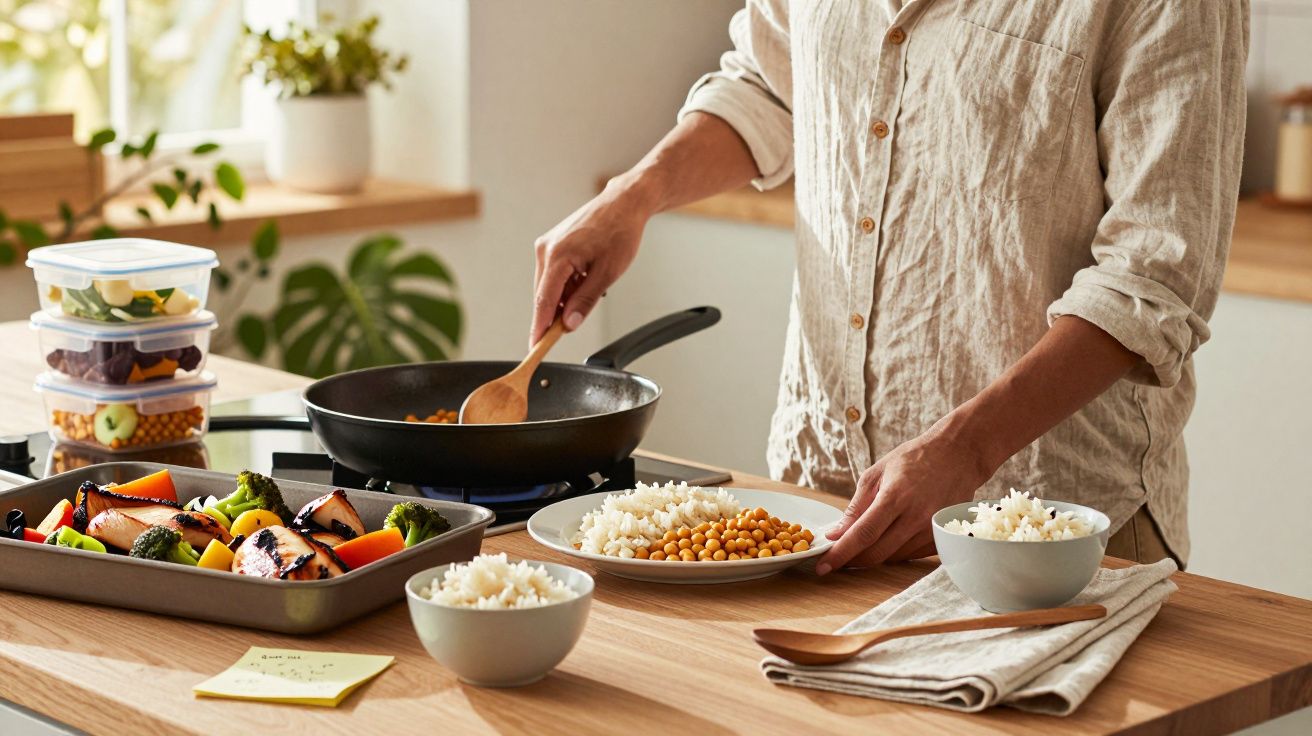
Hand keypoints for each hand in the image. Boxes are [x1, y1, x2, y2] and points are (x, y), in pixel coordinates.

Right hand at [531, 179, 650, 343]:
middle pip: (544, 295)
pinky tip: (586, 278)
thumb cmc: (620, 232)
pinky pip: (554, 274)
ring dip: (565, 297)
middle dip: (557, 313)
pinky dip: (567, 285)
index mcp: (558, 256)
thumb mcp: (608, 273)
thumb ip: (585, 301)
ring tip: (592, 287)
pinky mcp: (552, 244)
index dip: (539, 327)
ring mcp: (547, 246)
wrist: (623, 204)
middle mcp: (546, 250)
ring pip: (550, 286)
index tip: (535, 346)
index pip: (543, 300)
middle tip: (573, 324)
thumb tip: (568, 324)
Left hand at [816, 419, 995, 573]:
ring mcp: (932, 529)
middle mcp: (916, 517)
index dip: (841, 554)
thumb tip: (836, 535)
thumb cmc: (913, 459)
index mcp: (895, 497)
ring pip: (893, 558)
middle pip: (876, 553)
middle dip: (852, 560)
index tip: (823, 566)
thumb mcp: (876, 474)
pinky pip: (910, 555)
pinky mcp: (942, 537)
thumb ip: (856, 507)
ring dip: (873, 556)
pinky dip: (894, 552)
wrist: (959, 454)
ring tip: (861, 544)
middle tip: (836, 560)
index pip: (863, 535)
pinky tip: (888, 538)